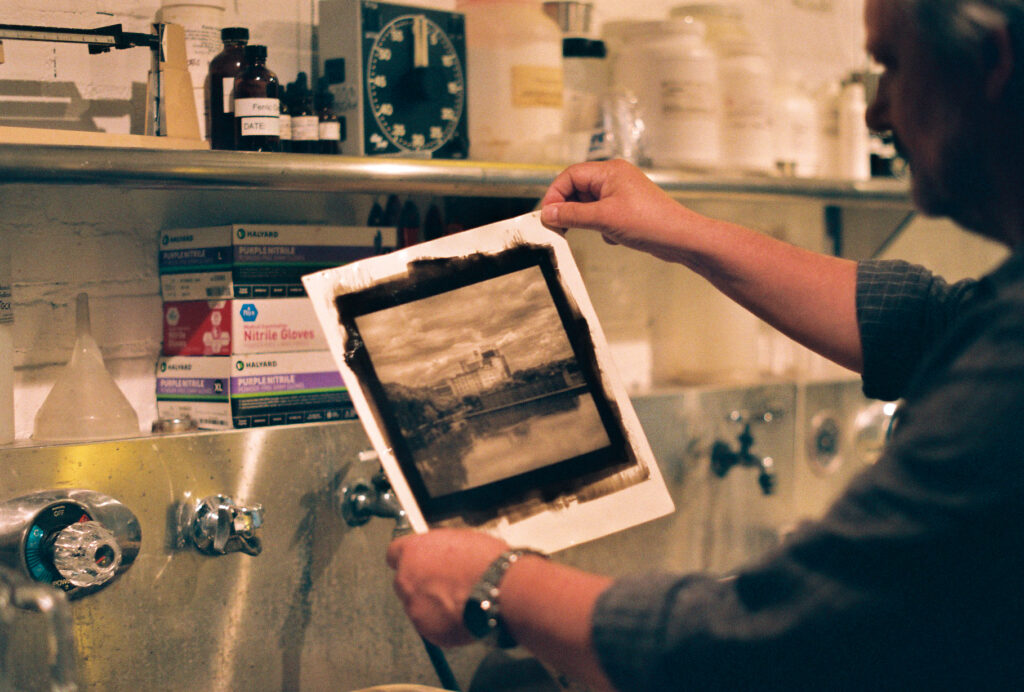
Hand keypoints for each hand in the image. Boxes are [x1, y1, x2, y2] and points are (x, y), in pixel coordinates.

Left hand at [386, 529, 509, 646]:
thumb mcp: (460, 540)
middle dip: (420, 585)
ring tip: (461, 601)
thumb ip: (440, 551)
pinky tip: (464, 615)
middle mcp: (406, 579)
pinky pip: (432, 626)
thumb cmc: (485, 560)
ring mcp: (415, 607)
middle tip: (444, 585)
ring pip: (417, 606)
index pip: (394, 553)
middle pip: (404, 582)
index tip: (418, 563)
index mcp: (413, 551)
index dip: (408, 559)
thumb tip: (441, 557)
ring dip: (433, 605)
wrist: (499, 589)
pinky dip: (444, 623)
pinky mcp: (427, 631)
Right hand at [540, 159, 696, 262]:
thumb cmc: (651, 222)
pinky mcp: (626, 209)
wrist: (681, 238)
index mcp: (610, 171)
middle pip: (578, 188)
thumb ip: (572, 215)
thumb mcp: (604, 218)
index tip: (547, 214)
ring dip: (587, 220)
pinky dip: (601, 227)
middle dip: (569, 208)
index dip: (555, 194)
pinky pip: (601, 215)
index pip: (570, 175)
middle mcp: (615, 178)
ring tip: (595, 231)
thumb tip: (548, 212)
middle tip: (559, 226)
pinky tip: (613, 236)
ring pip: (589, 204)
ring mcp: (621, 194)